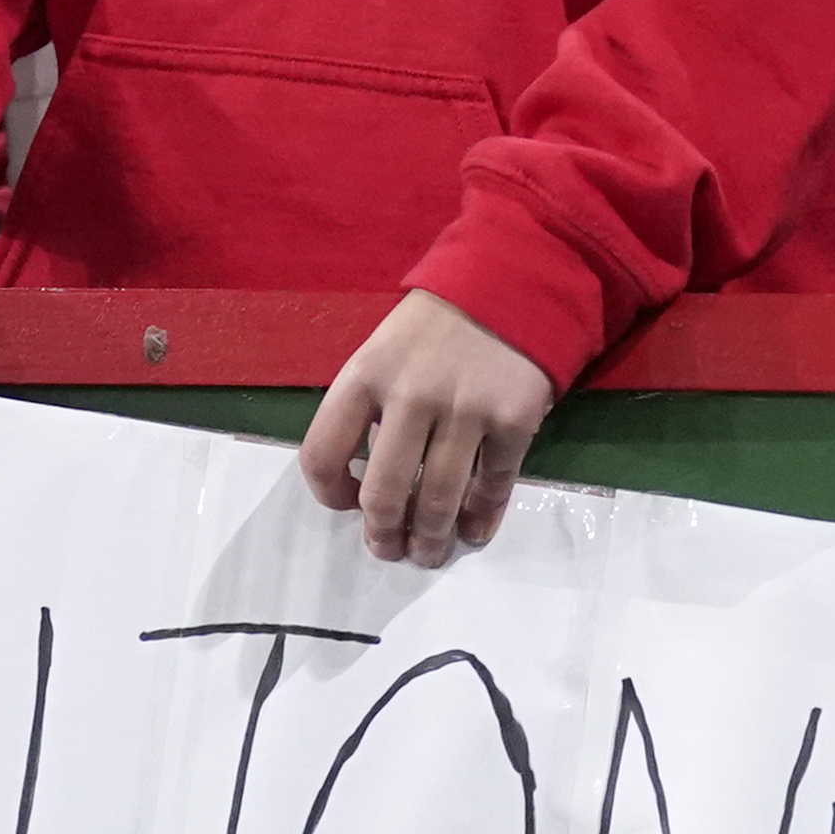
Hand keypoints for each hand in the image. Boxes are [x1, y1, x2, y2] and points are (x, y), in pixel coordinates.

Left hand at [299, 291, 556, 567]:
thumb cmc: (438, 323)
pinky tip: (474, 530)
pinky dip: (481, 517)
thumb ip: (368, 405)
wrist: (512, 280)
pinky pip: (491, 485)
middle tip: (390, 550)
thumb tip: (363, 479)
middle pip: (382, 492)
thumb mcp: (383, 349)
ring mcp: (464, 409)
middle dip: (383, 534)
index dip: (329, 493)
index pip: (322, 453)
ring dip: (430, 539)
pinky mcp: (513, 420)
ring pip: (436, 500)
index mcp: (363, 375)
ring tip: (429, 553)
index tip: (347, 505)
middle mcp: (409, 396)